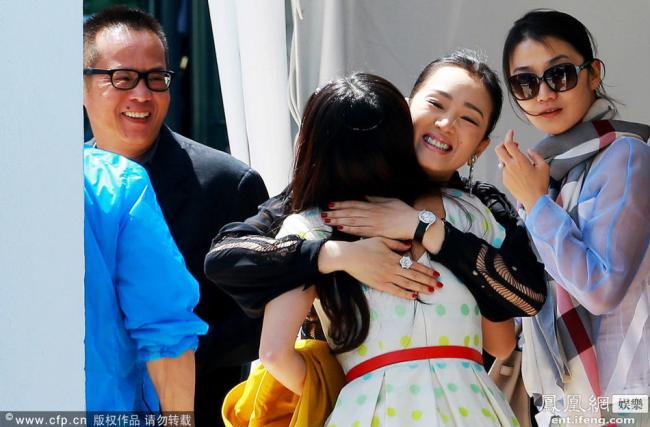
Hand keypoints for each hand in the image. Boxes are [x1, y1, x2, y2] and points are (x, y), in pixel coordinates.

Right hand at [318, 237, 438, 298]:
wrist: (348, 256)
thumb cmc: (364, 246)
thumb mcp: (381, 240)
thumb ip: (396, 244)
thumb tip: (409, 246)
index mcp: (394, 257)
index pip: (414, 265)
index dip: (426, 270)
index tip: (436, 274)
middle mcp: (392, 268)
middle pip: (414, 276)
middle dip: (428, 281)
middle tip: (439, 285)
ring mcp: (386, 278)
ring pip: (407, 284)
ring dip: (420, 288)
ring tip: (431, 291)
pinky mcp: (379, 284)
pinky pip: (395, 291)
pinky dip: (405, 294)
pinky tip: (414, 296)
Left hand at [323, 197, 418, 239]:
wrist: (414, 223)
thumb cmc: (404, 212)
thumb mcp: (390, 201)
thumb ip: (376, 199)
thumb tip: (365, 196)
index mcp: (374, 205)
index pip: (354, 204)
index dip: (341, 204)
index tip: (330, 204)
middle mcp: (371, 214)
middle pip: (350, 213)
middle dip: (335, 213)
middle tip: (323, 214)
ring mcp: (373, 223)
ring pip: (352, 221)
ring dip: (338, 221)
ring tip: (327, 221)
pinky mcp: (377, 232)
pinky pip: (360, 231)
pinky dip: (349, 229)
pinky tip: (340, 229)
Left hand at [495, 130, 548, 211]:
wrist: (533, 199)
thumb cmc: (540, 184)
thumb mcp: (544, 166)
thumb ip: (536, 155)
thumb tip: (529, 150)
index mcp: (520, 160)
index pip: (509, 144)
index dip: (509, 136)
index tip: (511, 132)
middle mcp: (510, 166)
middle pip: (499, 149)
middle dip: (503, 144)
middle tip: (512, 145)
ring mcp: (505, 173)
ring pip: (501, 160)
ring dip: (507, 156)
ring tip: (517, 160)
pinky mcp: (504, 180)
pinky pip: (503, 169)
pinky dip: (508, 166)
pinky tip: (517, 171)